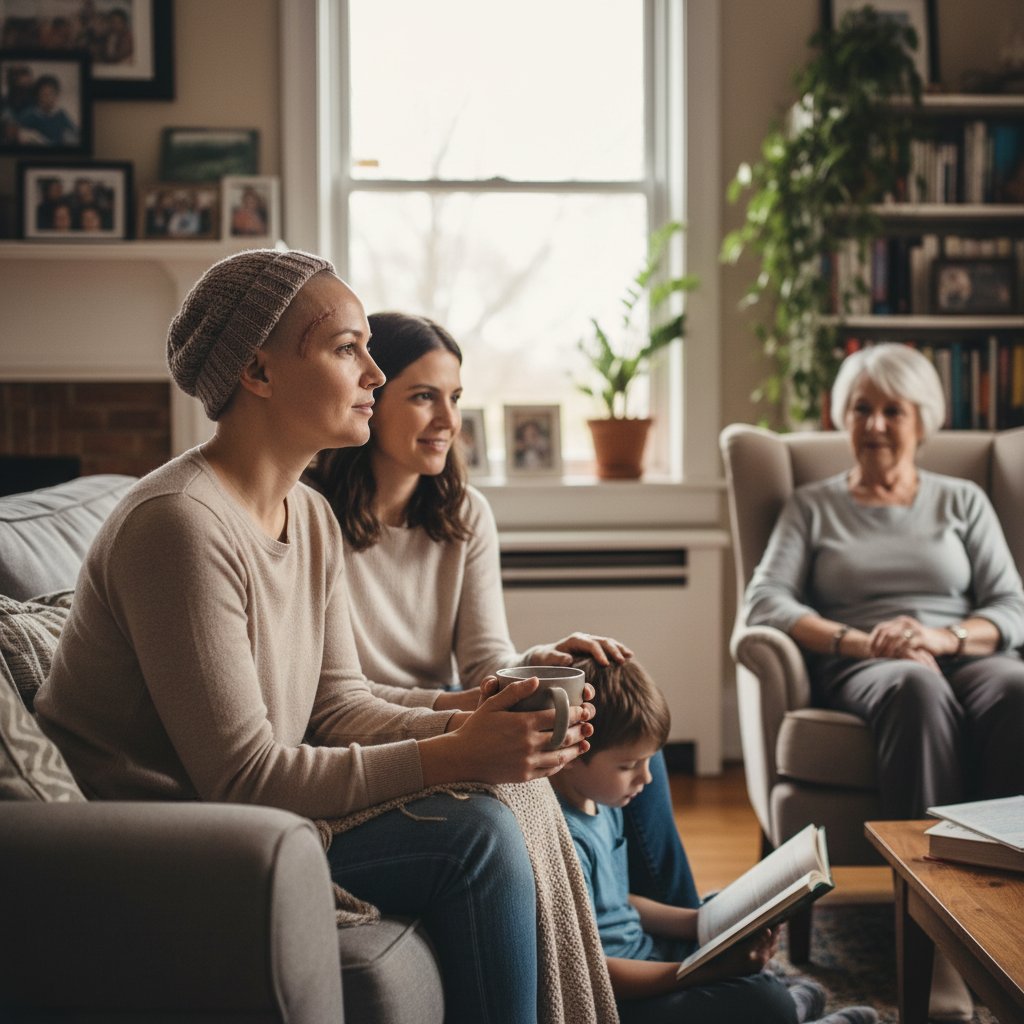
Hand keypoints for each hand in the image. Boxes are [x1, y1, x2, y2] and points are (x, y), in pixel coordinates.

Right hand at [419, 675, 594, 786]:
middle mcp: (529, 743)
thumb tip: (536, 680)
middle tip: (588, 723)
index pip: (557, 716)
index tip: (583, 708)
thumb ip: (514, 691)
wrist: (462, 759)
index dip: (574, 712)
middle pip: (563, 735)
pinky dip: (561, 763)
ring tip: (585, 742)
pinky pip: (550, 769)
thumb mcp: (491, 705)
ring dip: (575, 748)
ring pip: (560, 754)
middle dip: (579, 728)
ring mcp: (528, 761)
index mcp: (523, 723)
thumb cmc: (476, 728)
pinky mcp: (525, 775)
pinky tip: (567, 757)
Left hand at [527, 632, 633, 667]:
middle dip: (613, 650)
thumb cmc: (544, 659)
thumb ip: (556, 658)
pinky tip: (627, 656)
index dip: (599, 653)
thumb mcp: (546, 658)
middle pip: (602, 641)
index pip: (591, 644)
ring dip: (619, 648)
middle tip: (622, 661)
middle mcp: (584, 639)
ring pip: (608, 642)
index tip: (606, 664)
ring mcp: (590, 642)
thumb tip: (568, 659)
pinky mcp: (593, 648)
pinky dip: (618, 650)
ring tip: (629, 656)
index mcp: (575, 640)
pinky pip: (608, 647)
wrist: (544, 657)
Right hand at [714, 926, 778, 976]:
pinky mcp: (753, 966)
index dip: (776, 932)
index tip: (780, 923)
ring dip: (772, 942)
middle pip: (772, 947)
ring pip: (769, 952)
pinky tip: (762, 944)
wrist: (723, 975)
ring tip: (773, 934)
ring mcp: (758, 965)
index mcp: (762, 957)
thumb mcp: (744, 949)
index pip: (772, 942)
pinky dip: (766, 947)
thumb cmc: (731, 960)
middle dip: (776, 937)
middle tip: (779, 926)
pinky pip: (764, 955)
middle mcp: (762, 962)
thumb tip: (769, 931)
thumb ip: (757, 940)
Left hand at [869, 616, 945, 660]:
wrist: (941, 640)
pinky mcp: (921, 637)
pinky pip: (907, 644)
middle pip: (886, 633)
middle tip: (875, 656)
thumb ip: (893, 638)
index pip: (881, 628)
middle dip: (879, 645)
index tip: (870, 650)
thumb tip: (875, 647)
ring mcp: (913, 629)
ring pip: (895, 638)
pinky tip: (895, 658)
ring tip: (883, 658)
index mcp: (899, 621)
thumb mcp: (905, 636)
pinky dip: (899, 651)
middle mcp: (905, 623)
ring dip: (887, 649)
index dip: (874, 639)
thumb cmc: (920, 641)